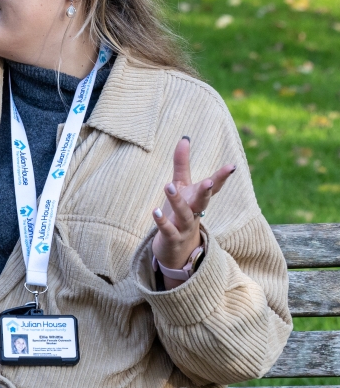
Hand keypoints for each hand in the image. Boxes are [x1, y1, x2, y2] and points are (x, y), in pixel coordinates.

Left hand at [151, 137, 235, 269]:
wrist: (177, 249)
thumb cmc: (180, 212)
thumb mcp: (181, 186)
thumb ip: (182, 164)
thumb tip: (185, 138)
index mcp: (198, 199)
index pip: (213, 188)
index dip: (222, 177)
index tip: (232, 166)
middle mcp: (195, 212)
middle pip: (203, 201)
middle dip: (206, 191)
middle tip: (209, 182)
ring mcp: (184, 227)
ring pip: (184, 214)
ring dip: (177, 201)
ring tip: (168, 186)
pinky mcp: (172, 238)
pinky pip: (168, 230)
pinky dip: (162, 221)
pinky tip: (155, 211)